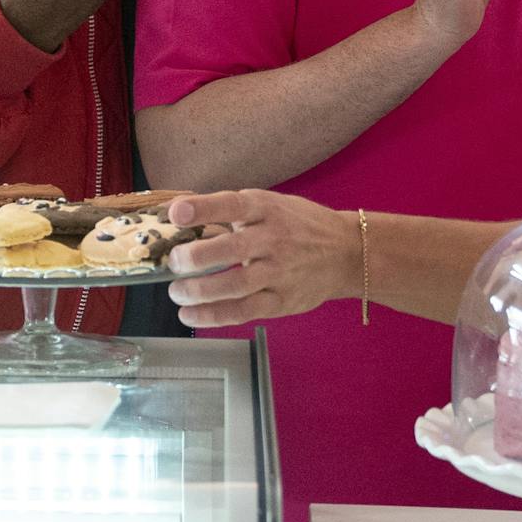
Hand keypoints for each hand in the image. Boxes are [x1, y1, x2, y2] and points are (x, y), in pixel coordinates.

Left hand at [161, 189, 361, 330]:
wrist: (347, 252)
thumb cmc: (297, 226)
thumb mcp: (269, 206)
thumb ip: (231, 212)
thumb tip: (178, 214)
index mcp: (266, 209)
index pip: (232, 205)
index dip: (203, 209)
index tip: (176, 212)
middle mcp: (274, 239)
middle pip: (232, 248)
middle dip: (195, 257)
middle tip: (175, 262)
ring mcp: (280, 272)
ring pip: (236, 285)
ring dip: (199, 291)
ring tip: (177, 292)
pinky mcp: (282, 300)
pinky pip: (244, 311)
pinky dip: (213, 316)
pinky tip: (190, 315)